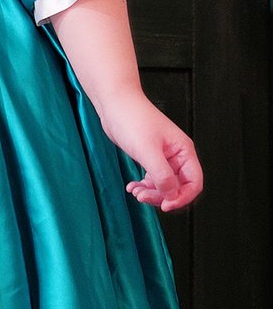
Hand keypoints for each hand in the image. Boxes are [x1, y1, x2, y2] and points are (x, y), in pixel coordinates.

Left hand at [98, 91, 203, 211]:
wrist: (113, 102)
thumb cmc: (132, 119)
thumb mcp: (148, 150)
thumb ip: (162, 176)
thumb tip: (171, 196)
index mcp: (184, 151)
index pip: (194, 183)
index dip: (182, 198)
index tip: (165, 205)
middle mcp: (176, 155)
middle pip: (178, 186)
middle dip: (162, 195)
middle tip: (142, 197)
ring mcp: (162, 156)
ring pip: (164, 184)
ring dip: (151, 192)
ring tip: (135, 192)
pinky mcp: (148, 155)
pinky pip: (152, 178)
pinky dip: (144, 185)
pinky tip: (132, 186)